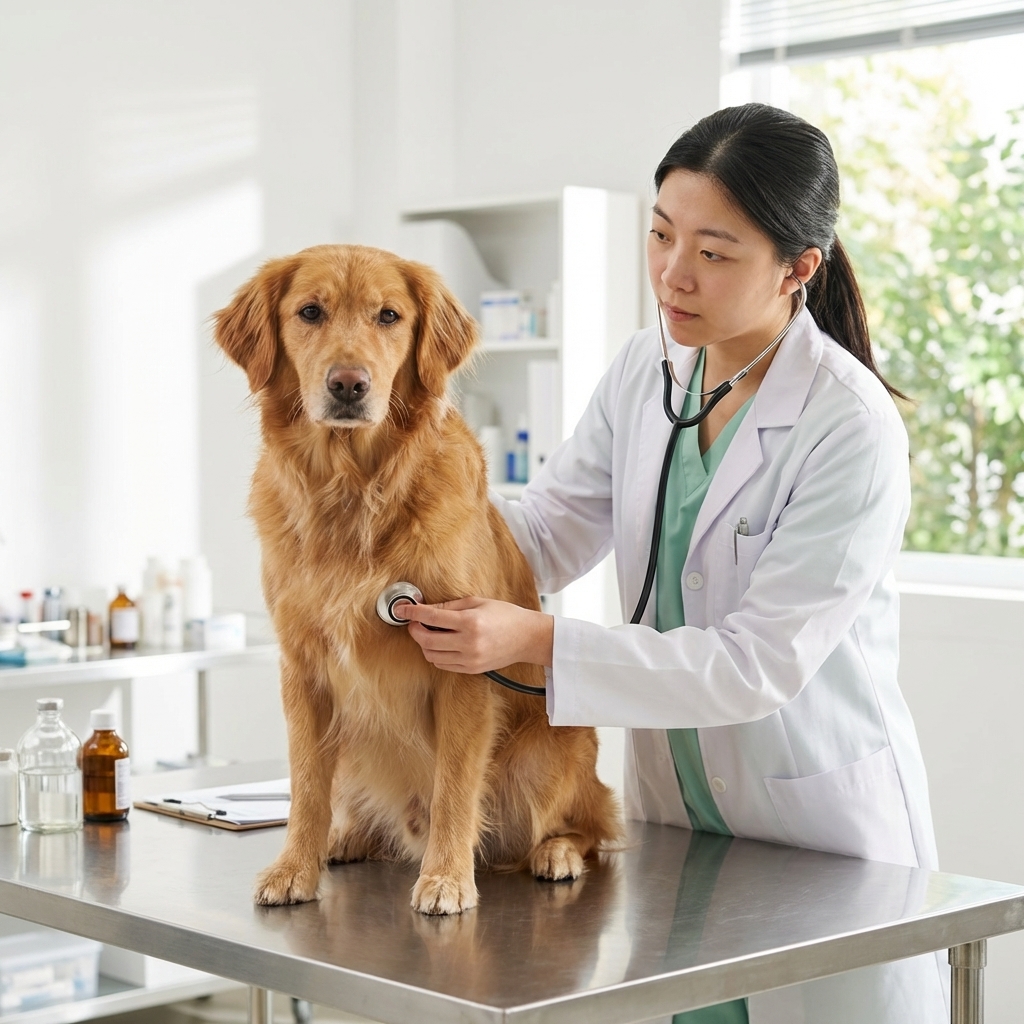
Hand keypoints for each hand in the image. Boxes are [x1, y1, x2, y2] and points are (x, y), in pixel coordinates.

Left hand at [399, 597, 553, 673]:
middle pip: (426, 640)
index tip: (401, 609)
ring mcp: (470, 659)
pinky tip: (440, 644)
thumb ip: (449, 606)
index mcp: (470, 622)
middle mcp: (468, 643)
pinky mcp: (471, 669)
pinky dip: (436, 655)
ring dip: (424, 644)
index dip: (412, 612)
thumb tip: (425, 608)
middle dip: (414, 630)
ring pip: (432, 655)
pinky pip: (443, 665)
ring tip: (428, 633)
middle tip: (414, 622)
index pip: (431, 617)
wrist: (527, 637)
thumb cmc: (505, 615)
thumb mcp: (478, 602)